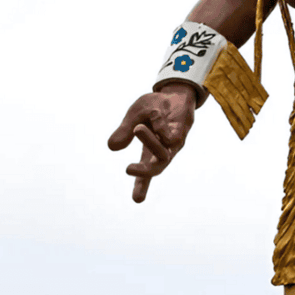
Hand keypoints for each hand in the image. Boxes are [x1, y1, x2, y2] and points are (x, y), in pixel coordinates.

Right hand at [108, 82, 196, 202]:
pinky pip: (169, 133)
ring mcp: (174, 143)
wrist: (175, 93)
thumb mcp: (134, 116)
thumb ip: (124, 131)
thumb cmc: (155, 108)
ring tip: (138, 128)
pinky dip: (160, 124)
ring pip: (162, 152)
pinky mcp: (182, 132)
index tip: (137, 200)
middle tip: (128, 170)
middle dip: (144, 173)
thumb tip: (112, 148)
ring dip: (149, 141)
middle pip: (157, 169)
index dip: (141, 186)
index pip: (145, 173)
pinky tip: (156, 114)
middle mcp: (163, 150)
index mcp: (150, 151)